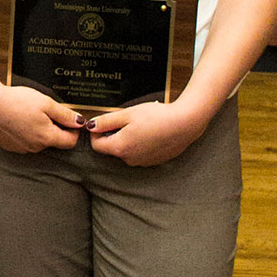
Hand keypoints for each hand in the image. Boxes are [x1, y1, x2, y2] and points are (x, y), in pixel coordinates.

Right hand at [0, 81, 82, 153]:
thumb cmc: (17, 101)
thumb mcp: (46, 103)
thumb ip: (65, 115)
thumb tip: (80, 122)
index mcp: (46, 137)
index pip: (70, 142)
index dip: (73, 130)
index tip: (68, 118)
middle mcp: (35, 148)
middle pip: (54, 141)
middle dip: (55, 128)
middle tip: (46, 111)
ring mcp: (21, 149)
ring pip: (38, 142)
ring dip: (39, 130)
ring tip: (29, 113)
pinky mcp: (9, 146)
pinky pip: (24, 142)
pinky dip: (25, 132)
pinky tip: (18, 119)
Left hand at [86, 100, 207, 165]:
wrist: (186, 124)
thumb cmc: (157, 117)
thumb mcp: (127, 114)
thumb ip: (106, 121)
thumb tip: (91, 126)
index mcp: (120, 148)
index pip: (97, 145)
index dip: (96, 132)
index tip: (104, 121)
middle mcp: (130, 160)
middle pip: (112, 148)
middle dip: (114, 134)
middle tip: (126, 119)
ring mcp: (143, 163)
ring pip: (127, 150)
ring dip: (128, 138)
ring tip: (142, 124)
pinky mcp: (154, 161)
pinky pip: (140, 152)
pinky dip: (141, 142)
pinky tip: (151, 131)